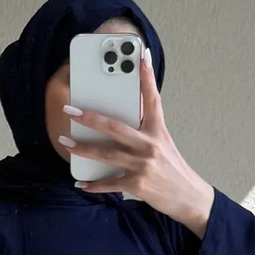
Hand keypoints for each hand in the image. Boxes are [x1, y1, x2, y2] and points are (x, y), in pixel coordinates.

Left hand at [58, 50, 214, 235]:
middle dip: (90, 118)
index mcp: (158, 130)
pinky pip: (110, 183)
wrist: (189, 197)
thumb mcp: (163, 144)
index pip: (152, 99)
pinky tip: (81, 183)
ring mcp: (143, 165)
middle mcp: (150, 145)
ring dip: (82, 149)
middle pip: (115, 127)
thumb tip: (118, 124)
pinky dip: (94, 185)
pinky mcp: (138, 184)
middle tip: (70, 111)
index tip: (141, 56)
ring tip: (65, 143)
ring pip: (106, 154)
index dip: (147, 77)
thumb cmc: (173, 169)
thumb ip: (145, 131)